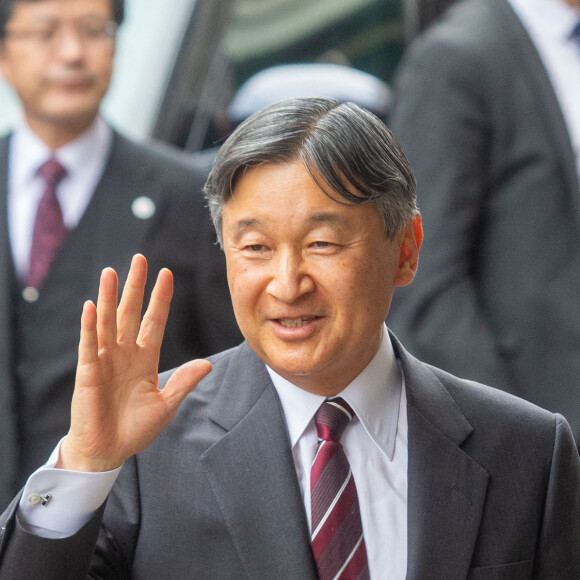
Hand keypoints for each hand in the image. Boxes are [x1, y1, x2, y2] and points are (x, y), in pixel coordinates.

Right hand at [58, 254, 211, 471]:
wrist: (109, 451)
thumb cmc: (136, 429)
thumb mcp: (166, 404)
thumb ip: (184, 382)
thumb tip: (208, 363)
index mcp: (145, 359)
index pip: (154, 320)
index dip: (160, 298)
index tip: (167, 274)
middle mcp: (125, 354)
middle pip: (130, 312)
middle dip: (135, 286)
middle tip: (139, 259)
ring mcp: (105, 360)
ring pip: (108, 321)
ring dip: (108, 297)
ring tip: (111, 272)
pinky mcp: (88, 372)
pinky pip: (90, 345)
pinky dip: (90, 326)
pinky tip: (92, 306)